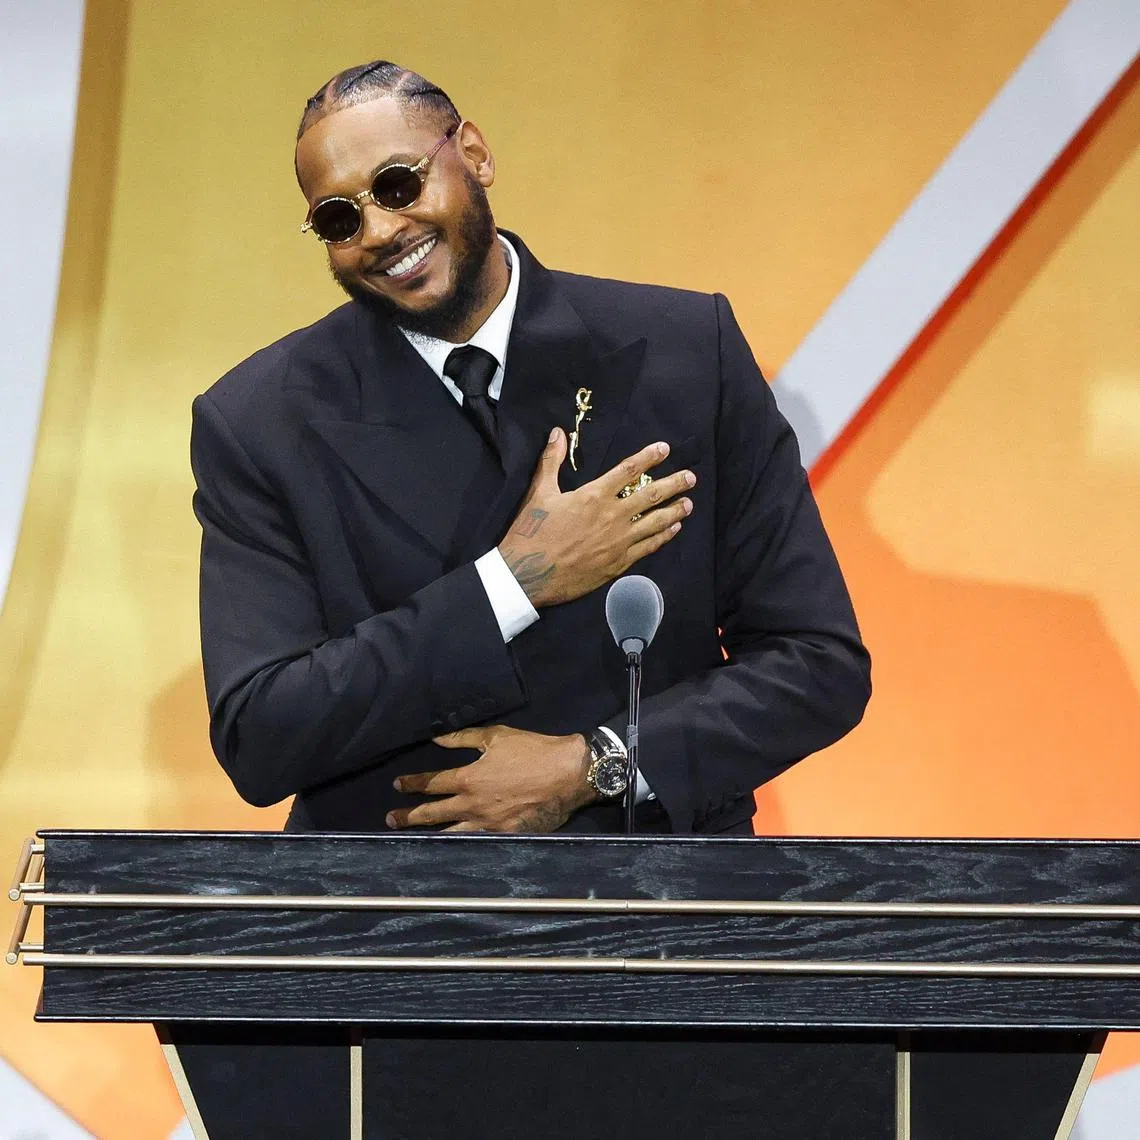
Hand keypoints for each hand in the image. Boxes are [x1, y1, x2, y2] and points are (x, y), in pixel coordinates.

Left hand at [386, 726, 596, 832]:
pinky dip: (462, 847)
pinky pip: (477, 844)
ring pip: (451, 835)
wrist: (568, 774)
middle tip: (391, 820)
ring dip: (429, 836)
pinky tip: (452, 851)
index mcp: (469, 779)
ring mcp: (488, 825)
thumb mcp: (497, 737)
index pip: (432, 783)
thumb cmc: (533, 751)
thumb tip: (437, 739)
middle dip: (409, 816)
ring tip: (412, 840)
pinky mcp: (505, 836)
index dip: (412, 784)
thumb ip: (463, 738)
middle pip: (432, 814)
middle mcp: (473, 805)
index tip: (397, 786)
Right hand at [498, 428, 694, 606]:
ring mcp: (618, 541)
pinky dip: (664, 536)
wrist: (528, 575)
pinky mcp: (618, 562)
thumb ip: (550, 461)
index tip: (664, 449)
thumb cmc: (531, 533)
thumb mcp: (538, 492)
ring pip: (655, 522)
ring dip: (675, 510)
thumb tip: (557, 433)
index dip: (648, 457)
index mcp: (593, 496)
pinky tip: (673, 529)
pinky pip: (648, 546)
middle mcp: (611, 516)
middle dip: (674, 484)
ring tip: (689, 503)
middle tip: (690, 477)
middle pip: (650, 496)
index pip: (628, 471)